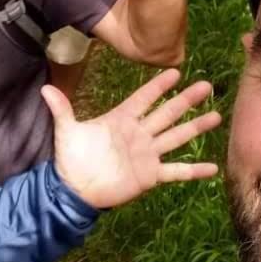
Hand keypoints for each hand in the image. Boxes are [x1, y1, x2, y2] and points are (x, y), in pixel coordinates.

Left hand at [43, 68, 219, 209]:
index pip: (143, 98)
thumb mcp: (66, 132)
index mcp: (121, 119)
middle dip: (186, 100)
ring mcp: (147, 154)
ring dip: (196, 127)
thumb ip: (61, 109)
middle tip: (206, 86)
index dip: (158, 86)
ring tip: (216, 116)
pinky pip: (176, 171)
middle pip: (167, 113)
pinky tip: (213, 168)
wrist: (74, 190)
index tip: (175, 71)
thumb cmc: (71, 159)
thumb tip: (44, 88)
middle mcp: (139, 133)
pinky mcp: (150, 175)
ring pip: (176, 137)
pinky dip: (194, 170)